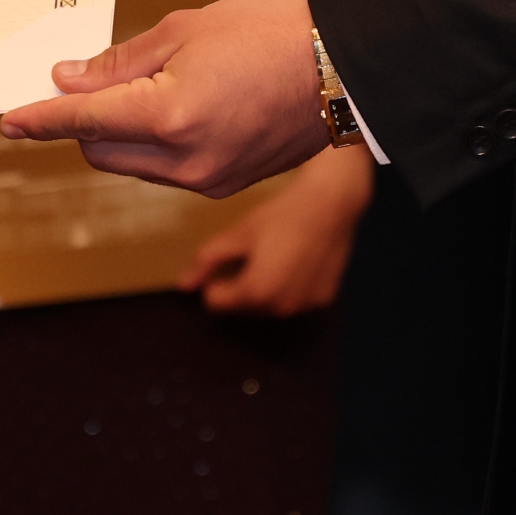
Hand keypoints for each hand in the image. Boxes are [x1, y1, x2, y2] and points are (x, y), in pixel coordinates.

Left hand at [0, 0, 329, 196]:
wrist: (341, 68)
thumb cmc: (269, 35)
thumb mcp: (187, 29)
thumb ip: (122, 62)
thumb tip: (70, 81)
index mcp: (170, 115)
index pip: (84, 122)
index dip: (41, 121)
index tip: (9, 120)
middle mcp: (184, 159)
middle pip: (99, 152)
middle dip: (84, 123)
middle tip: (87, 85)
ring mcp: (206, 179)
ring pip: (131, 165)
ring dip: (120, 135)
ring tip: (150, 88)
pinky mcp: (223, 185)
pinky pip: (165, 171)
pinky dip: (155, 145)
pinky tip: (178, 109)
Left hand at [189, 142, 372, 315]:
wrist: (332, 204)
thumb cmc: (280, 216)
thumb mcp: (238, 234)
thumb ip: (207, 261)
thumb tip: (184, 286)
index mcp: (254, 293)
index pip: (215, 304)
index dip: (214, 282)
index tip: (226, 259)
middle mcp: (280, 310)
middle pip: (243, 308)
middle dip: (240, 287)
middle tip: (252, 254)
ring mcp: (304, 308)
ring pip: (269, 308)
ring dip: (264, 290)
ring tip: (275, 256)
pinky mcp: (323, 300)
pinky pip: (295, 302)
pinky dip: (290, 289)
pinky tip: (298, 262)